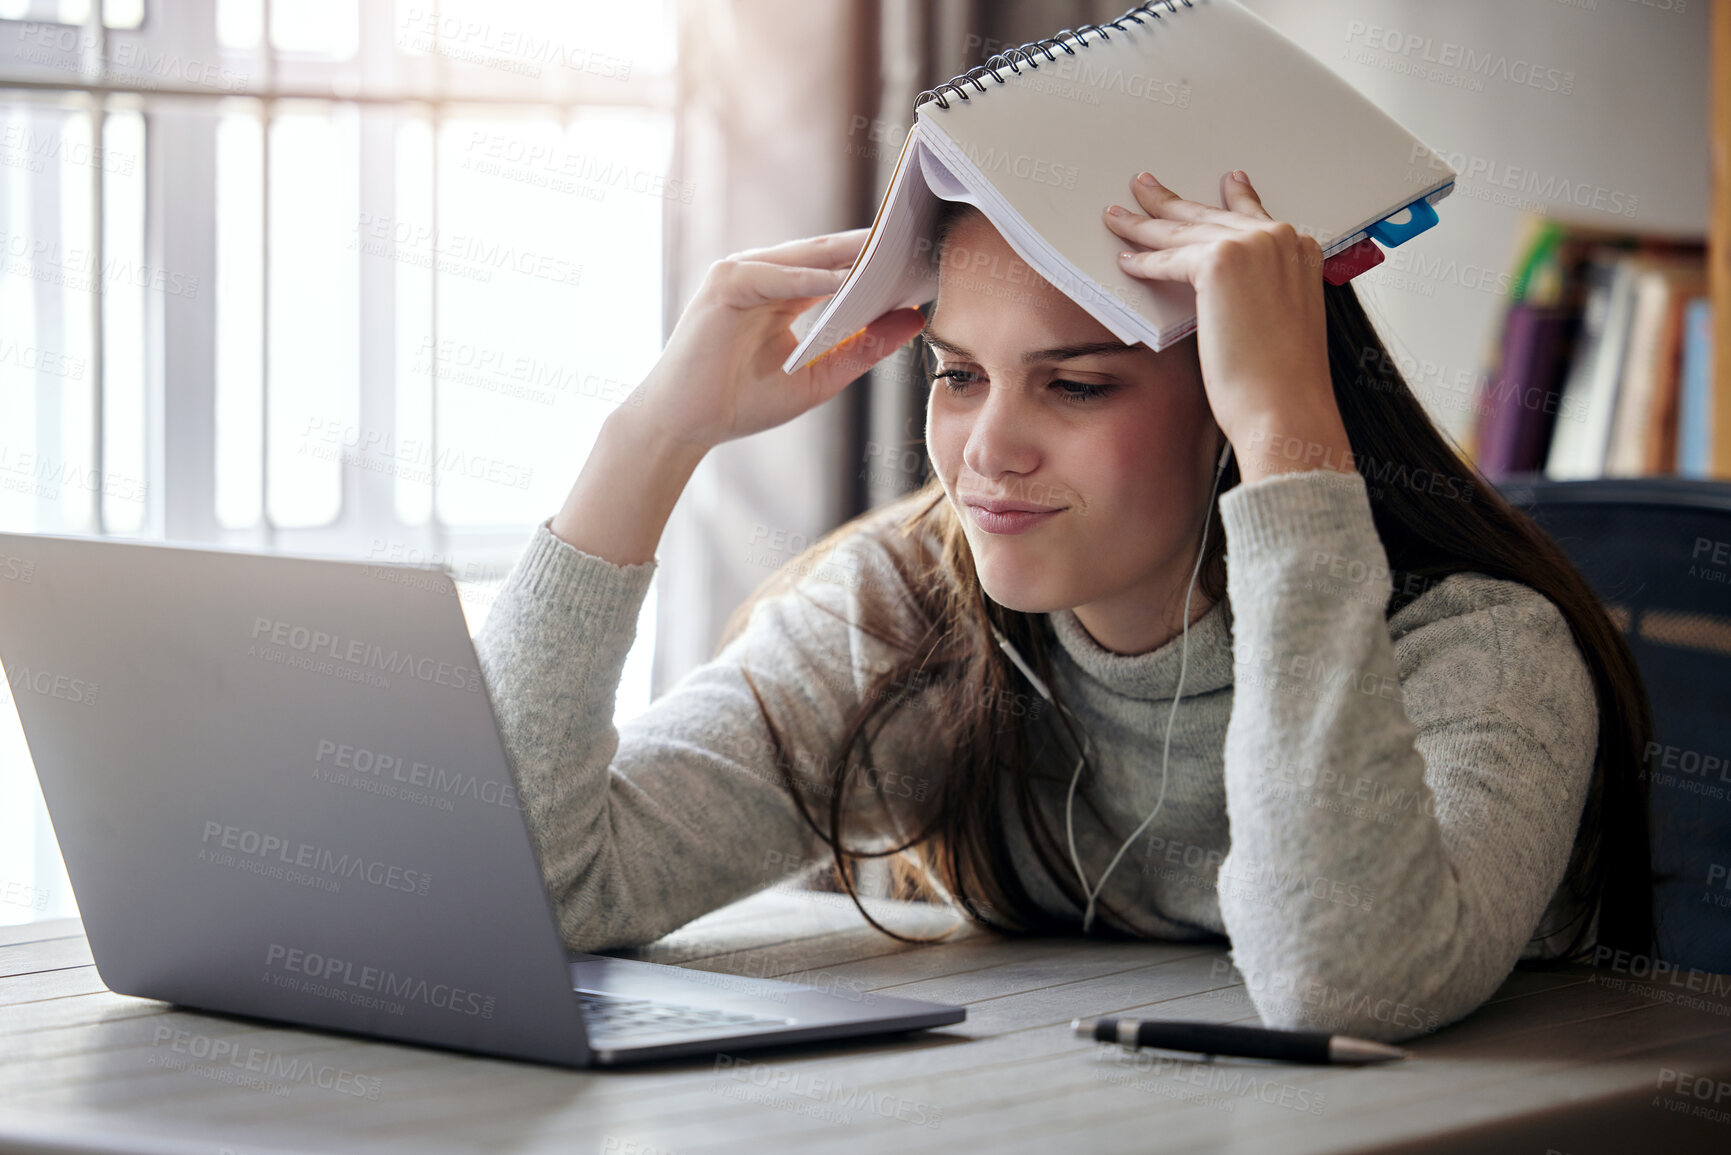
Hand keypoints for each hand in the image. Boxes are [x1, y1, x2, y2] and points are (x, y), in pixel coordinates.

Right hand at [629, 227, 924, 452]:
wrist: (685, 425)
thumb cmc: (740, 403)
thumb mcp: (819, 377)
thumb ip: (863, 349)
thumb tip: (913, 319)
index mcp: (782, 291)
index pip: (839, 267)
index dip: (880, 263)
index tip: (924, 262)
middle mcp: (763, 275)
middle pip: (827, 253)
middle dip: (873, 249)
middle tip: (921, 243)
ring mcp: (741, 274)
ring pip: (805, 256)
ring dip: (849, 256)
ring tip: (895, 254)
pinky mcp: (724, 285)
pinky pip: (776, 275)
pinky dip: (810, 278)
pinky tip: (845, 282)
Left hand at [1102, 170, 1351, 479]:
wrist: (1285, 405)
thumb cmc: (1282, 380)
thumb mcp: (1280, 320)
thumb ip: (1265, 290)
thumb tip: (1234, 290)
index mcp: (1301, 249)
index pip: (1250, 216)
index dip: (1228, 200)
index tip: (1222, 182)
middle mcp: (1279, 238)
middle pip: (1209, 216)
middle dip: (1170, 203)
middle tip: (1145, 187)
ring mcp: (1251, 246)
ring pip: (1183, 231)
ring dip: (1144, 225)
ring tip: (1118, 216)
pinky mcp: (1220, 263)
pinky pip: (1169, 259)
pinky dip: (1144, 263)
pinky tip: (1126, 262)